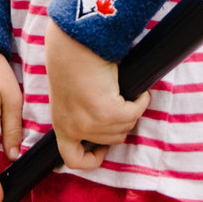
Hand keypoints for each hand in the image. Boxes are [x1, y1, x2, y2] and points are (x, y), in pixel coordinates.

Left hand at [45, 21, 149, 170]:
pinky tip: (136, 90)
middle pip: (112, 140)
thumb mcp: (71, 97)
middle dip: (121, 123)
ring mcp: (90, 122)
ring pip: (126, 127)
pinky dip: (141, 100)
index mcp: (61, 123)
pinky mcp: (106, 111)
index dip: (90, 160)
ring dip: (131, 110)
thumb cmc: (73, 62)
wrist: (73, 41)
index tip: (102, 149)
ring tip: (123, 92)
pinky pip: (135, 112)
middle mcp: (74, 127)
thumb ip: (82, 114)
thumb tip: (109, 127)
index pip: (72, 159)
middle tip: (119, 102)